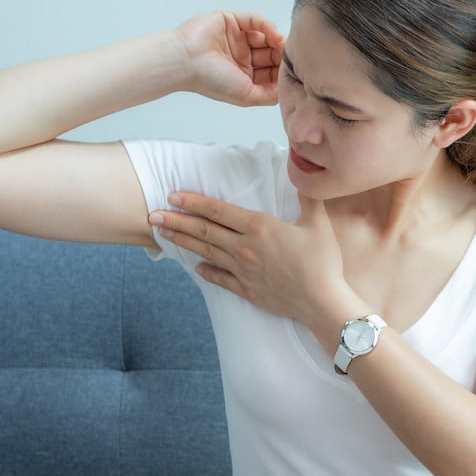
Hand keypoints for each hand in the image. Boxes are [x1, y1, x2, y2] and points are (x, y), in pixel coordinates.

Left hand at [147, 191, 350, 324]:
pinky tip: (196, 267)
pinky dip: (207, 272)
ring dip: (183, 242)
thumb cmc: (322, 262)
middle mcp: (245, 248)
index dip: (194, 202)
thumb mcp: (318, 223)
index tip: (173, 196)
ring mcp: (243, 271)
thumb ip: (308, 197)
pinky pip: (221, 279)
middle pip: (204, 231)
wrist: (321, 302)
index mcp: (259, 227)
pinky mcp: (247, 290)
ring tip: (163, 233)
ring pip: (207, 252)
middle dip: (177, 220)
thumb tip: (303, 173)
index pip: (219, 211)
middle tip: (152, 214)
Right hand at [173, 11, 283, 106]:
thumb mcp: (246, 97)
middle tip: (292, 56)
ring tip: (284, 45)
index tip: (294, 71)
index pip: (271, 71)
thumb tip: (286, 91)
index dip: (283, 70)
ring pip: (265, 36)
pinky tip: (274, 34)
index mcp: (244, 75)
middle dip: (282, 55)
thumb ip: (268, 96)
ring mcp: (237, 38)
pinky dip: (267, 26)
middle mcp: (242, 57)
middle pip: (271, 53)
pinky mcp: (232, 21)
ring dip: (277, 40)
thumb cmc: (209, 80)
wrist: (185, 61)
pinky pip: (255, 21)